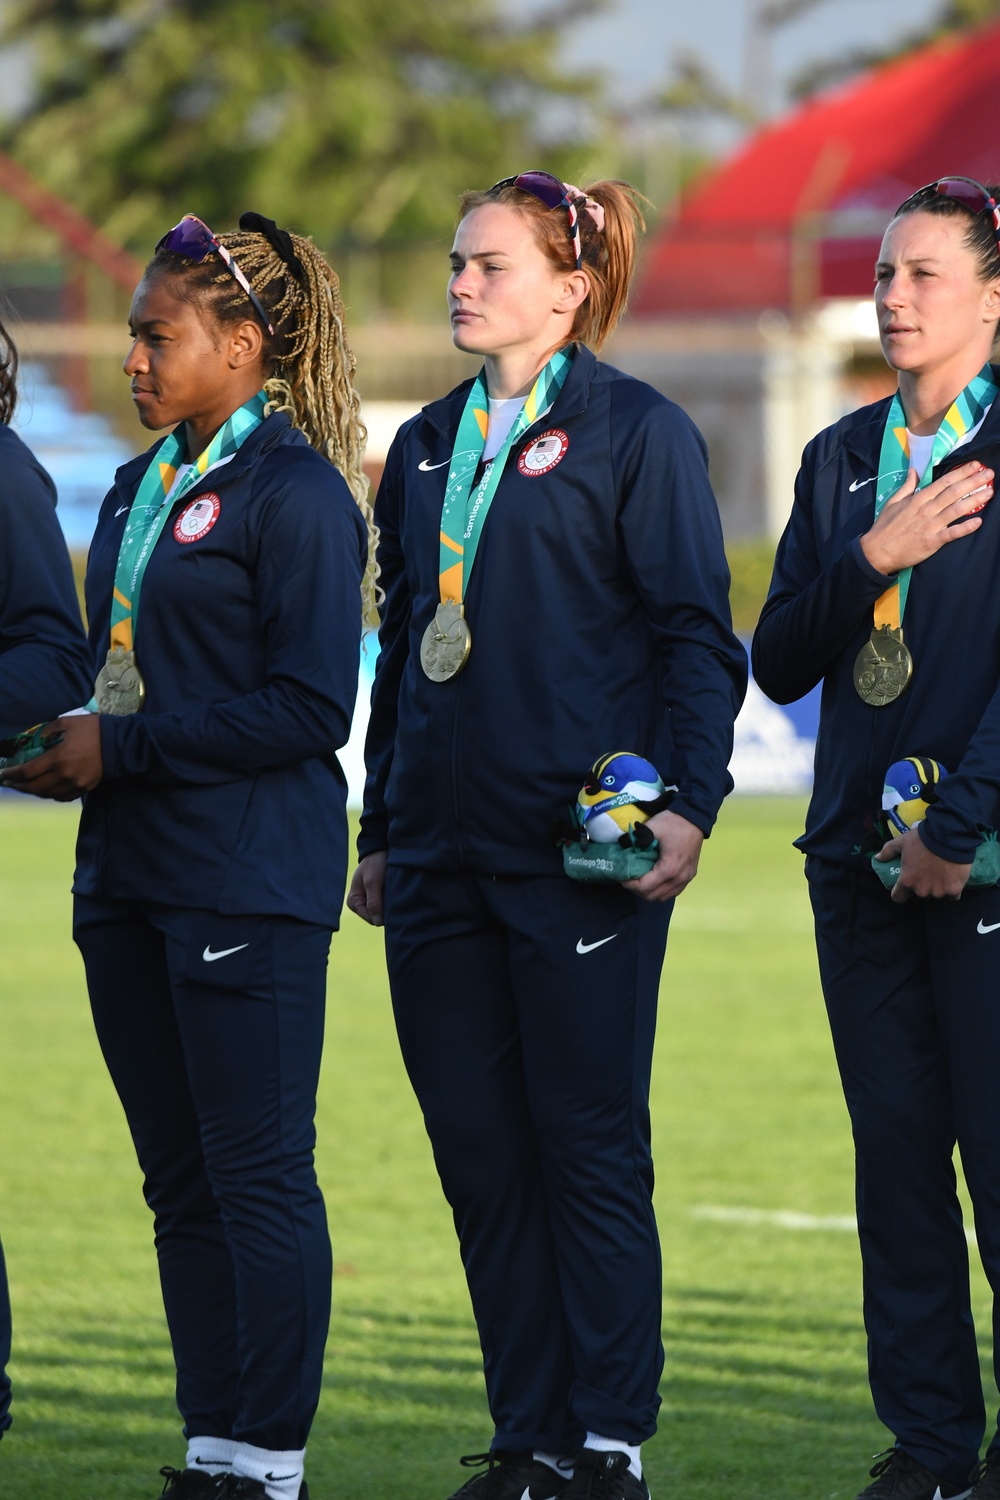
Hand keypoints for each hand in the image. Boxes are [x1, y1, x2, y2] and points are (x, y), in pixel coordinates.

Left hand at [0, 715, 102, 800]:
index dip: (11, 775)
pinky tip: (45, 789)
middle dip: (18, 786)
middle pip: (34, 787)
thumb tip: (32, 741)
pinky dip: (50, 794)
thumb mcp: (66, 723)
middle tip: (9, 782)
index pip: (27, 772)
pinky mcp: (84, 788)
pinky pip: (61, 797)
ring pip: (46, 794)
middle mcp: (64, 775)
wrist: (120, 744)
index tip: (2, 775)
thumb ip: (46, 731)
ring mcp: (75, 784)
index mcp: (58, 758)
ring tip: (25, 785)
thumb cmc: (93, 729)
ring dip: (33, 791)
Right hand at [346, 850, 387, 924]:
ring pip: (382, 913)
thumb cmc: (374, 864)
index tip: (390, 900)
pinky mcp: (377, 898)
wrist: (380, 850)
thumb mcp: (372, 882)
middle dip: (385, 909)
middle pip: (376, 917)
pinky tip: (393, 892)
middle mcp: (359, 904)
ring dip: (389, 905)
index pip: (371, 919)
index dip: (382, 913)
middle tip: (392, 895)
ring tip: (392, 891)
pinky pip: (386, 906)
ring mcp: (368, 902)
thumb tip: (377, 922)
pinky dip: (390, 901)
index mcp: (353, 902)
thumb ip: (374, 902)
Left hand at [623, 808, 704, 901]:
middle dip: (637, 890)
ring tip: (640, 880)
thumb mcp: (651, 827)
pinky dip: (661, 890)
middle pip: (652, 896)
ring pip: (663, 897)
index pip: (644, 887)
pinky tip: (654, 880)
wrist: (695, 817)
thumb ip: (635, 839)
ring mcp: (686, 879)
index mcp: (669, 869)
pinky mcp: (690, 876)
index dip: (629, 885)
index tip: (622, 876)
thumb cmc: (674, 823)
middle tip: (629, 879)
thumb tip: (622, 846)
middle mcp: (679, 878)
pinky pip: (673, 891)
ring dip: (649, 892)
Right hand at [860, 460, 992, 575]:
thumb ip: (907, 486)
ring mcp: (930, 525)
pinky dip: (965, 528)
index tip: (975, 465)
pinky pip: (951, 534)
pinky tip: (978, 522)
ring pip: (956, 509)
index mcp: (918, 499)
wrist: (876, 552)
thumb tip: (914, 470)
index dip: (961, 472)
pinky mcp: (932, 542)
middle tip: (989, 473)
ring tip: (989, 492)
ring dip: (974, 500)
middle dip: (973, 481)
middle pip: (953, 492)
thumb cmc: (884, 527)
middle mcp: (927, 510)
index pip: (943, 482)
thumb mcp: (893, 502)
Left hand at [875, 827, 971, 902]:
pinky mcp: (954, 890)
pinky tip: (954, 879)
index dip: (901, 892)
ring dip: (938, 887)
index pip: (898, 897)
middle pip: (920, 894)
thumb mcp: (901, 842)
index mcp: (906, 881)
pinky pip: (953, 896)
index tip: (905, 886)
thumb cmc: (922, 840)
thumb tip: (877, 858)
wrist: (949, 837)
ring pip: (937, 894)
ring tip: (942, 872)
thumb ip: (888, 851)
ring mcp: (938, 892)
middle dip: (922, 885)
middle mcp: (921, 890)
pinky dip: (953, 889)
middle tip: (927, 871)